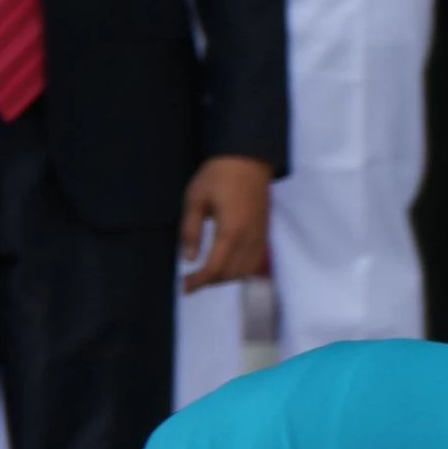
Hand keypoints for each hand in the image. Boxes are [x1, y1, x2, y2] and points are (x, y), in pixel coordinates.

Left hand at [176, 156, 271, 290]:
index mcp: (230, 232)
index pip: (215, 268)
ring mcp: (259, 239)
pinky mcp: (263, 235)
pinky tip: (226, 266)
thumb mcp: (194, 199)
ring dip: (225, 278)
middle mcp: (248, 240)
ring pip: (244, 272)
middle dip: (210, 281)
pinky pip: (253, 263)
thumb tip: (188, 258)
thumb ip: (191, 230)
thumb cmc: (218, 176)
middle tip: (191, 280)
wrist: (248, 161)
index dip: (198, 281)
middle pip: (231, 274)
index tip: (184, 287)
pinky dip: (239, 271)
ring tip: (207, 274)